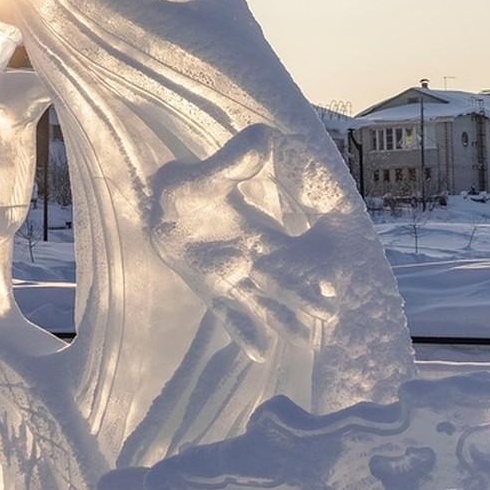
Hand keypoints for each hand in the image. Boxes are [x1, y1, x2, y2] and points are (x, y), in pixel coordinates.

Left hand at [149, 125, 335, 361]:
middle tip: (329, 313)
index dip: (309, 263)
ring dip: (281, 319)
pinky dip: (243, 331)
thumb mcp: (206, 177)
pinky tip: (259, 353)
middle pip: (282, 282)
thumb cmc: (184, 189)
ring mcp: (231, 278)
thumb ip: (233, 164)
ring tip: (303, 340)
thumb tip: (263, 136)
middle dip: (303, 296)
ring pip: (261, 303)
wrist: (156, 207)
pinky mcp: (209, 290)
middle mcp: (251, 258)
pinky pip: (228, 314)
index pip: (289, 251)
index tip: (333, 277)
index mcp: (257, 232)